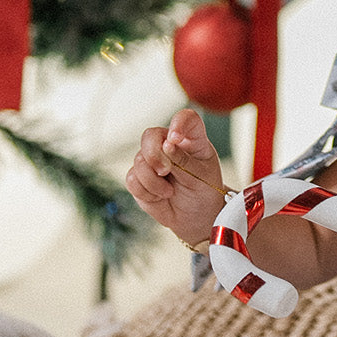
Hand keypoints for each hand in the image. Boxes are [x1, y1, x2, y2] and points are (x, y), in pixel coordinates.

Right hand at [125, 107, 225, 246]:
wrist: (196, 217)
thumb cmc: (204, 192)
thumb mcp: (201, 177)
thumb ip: (184, 161)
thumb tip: (166, 145)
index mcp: (191, 139)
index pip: (186, 119)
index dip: (178, 123)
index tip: (175, 138)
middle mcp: (168, 145)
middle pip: (150, 135)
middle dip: (154, 155)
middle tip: (165, 171)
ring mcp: (152, 160)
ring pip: (139, 160)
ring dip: (153, 181)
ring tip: (169, 192)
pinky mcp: (139, 177)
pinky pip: (132, 179)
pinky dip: (146, 192)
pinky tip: (160, 197)